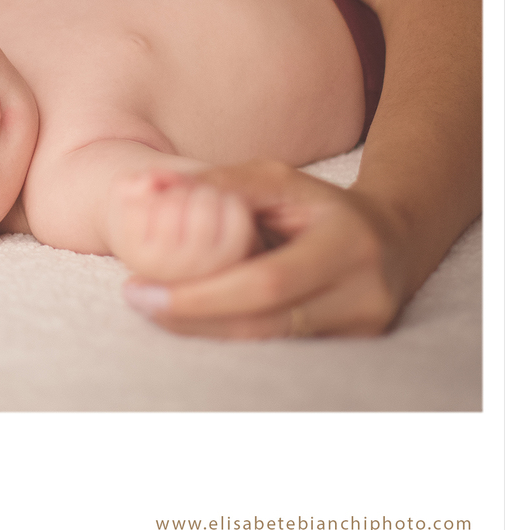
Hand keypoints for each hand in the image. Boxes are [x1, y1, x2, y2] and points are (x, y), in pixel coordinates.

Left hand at [122, 160, 408, 337]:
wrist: (392, 238)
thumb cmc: (318, 204)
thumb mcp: (276, 179)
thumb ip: (219, 183)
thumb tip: (152, 185)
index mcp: (347, 245)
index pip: (267, 282)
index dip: (203, 293)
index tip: (144, 289)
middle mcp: (362, 295)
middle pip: (264, 324)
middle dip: (193, 317)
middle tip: (138, 301)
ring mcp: (360, 328)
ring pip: (267, 344)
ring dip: (203, 331)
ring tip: (153, 310)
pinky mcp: (350, 347)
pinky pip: (277, 350)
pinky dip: (229, 336)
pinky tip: (190, 320)